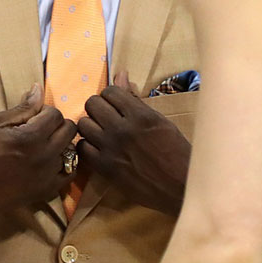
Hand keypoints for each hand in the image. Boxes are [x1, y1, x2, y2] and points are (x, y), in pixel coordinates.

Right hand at [0, 84, 76, 221]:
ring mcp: (47, 175)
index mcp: (31, 137)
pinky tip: (49, 161)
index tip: (32, 117)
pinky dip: (64, 164)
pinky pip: (70, 173)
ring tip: (43, 146)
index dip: (44, 112)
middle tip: (39, 129)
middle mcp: (44, 156)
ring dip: (61, 144)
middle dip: (56, 125)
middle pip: (69, 130)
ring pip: (72, 150)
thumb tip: (38, 89)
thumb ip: (21, 107)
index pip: (56, 114)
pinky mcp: (46, 191)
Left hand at [77, 72, 191, 214]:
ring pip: (83, 124)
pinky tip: (99, 147)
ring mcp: (111, 149)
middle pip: (92, 104)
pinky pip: (82, 147)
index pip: (110, 91)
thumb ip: (135, 99)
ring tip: (102, 132)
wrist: (179, 187)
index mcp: (140, 115)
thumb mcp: (160, 121)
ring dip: (91, 125)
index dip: (112, 96)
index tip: (117, 105)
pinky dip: (88, 145)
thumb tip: (120, 75)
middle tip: (107, 117)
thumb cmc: (176, 152)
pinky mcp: (104, 167)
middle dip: (99, 107)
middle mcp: (122, 129)